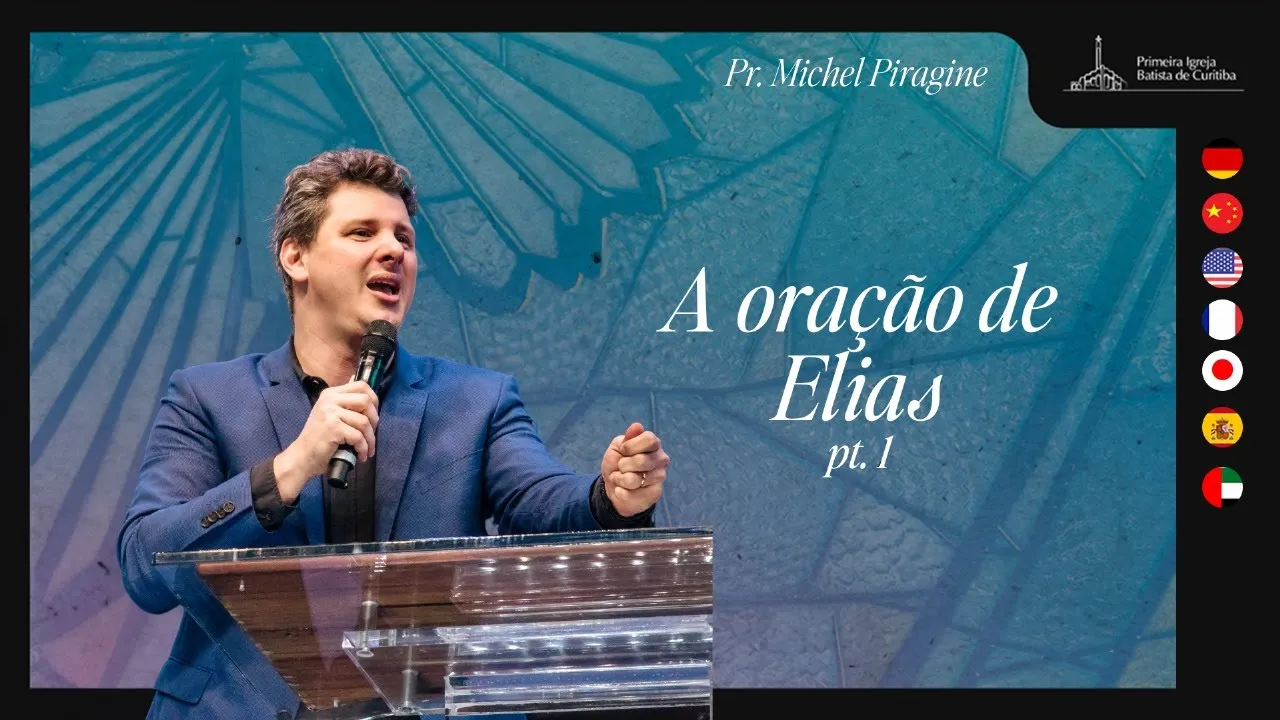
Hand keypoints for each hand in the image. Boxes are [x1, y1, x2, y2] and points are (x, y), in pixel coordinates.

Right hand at [274, 380, 378, 502]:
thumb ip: (345, 402)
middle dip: (374, 419)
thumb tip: (359, 384)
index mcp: (331, 394)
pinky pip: (358, 437)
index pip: (361, 385)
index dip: (373, 399)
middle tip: (371, 434)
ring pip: (364, 422)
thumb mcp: (330, 414)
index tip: (373, 415)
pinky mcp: (333, 428)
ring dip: (370, 439)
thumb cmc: (319, 438)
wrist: (302, 456)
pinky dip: (363, 448)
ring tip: (367, 449)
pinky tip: (361, 454)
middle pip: (365, 401)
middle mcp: (330, 400)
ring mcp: (330, 413)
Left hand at [600, 422, 667, 516]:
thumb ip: (628, 438)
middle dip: (623, 465)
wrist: (615, 486)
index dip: (630, 446)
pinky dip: (620, 491)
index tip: (623, 450)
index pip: (649, 439)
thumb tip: (637, 426)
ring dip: (619, 479)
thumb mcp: (618, 447)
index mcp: (654, 444)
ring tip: (621, 478)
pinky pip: (630, 494)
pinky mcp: (654, 494)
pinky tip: (623, 490)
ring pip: (633, 479)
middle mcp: (661, 459)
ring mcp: (660, 477)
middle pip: (641, 460)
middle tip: (621, 467)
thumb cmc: (618, 463)